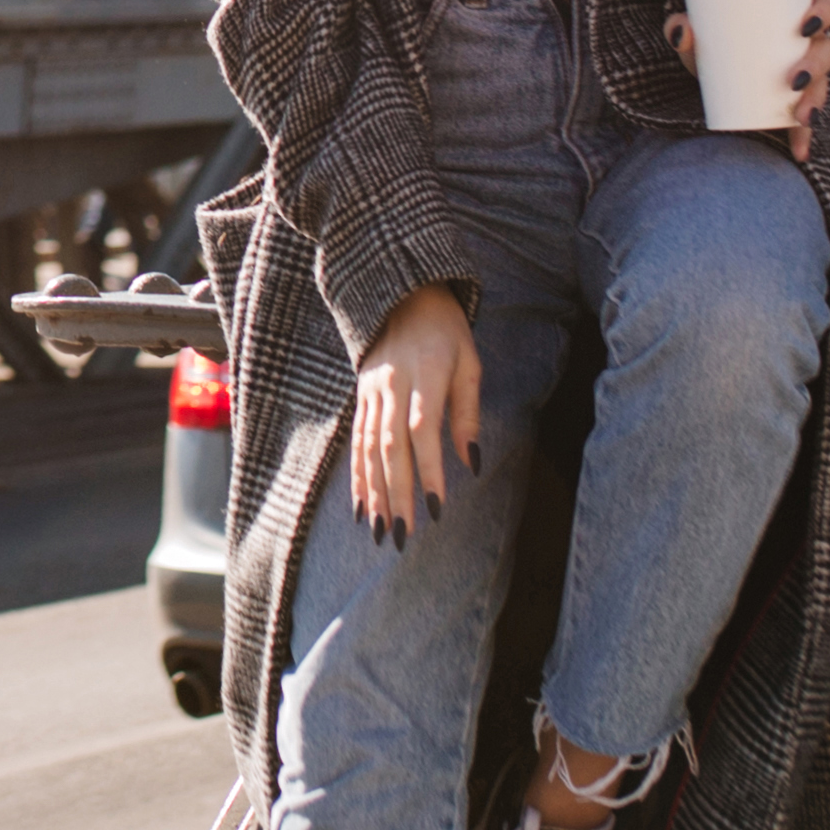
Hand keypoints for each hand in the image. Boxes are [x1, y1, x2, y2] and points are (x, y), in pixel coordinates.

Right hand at [347, 288, 476, 538]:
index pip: (422, 431)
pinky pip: (356, 442)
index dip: (427, 470)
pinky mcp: (361, 398)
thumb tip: (472, 463)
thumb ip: (468, 413)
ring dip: (374, 493)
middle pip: (390, 448)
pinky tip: (362, 506)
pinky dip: (358, 476)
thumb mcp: (469, 363)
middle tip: (403, 535)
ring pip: (368, 450)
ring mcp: (371, 393)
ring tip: (381, 530)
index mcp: (424, 375)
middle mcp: (391, 387)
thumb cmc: (446, 332)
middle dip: (396, 494)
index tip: (435, 507)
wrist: (401, 295)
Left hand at [666, 0, 829, 162]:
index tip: (806, 25)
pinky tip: (799, 151)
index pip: (829, 1)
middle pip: (829, 48)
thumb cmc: (714, 40)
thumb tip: (682, 31)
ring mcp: (809, 74)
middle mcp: (809, 43)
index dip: (826, 10)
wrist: (711, 74)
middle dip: (817, 64)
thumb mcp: (699, 32)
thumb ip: (682, 25)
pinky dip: (803, 136)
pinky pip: (808, 120)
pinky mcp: (798, 103)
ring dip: (816, 100)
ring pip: (824, 83)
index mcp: (796, 12)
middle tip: (794, 79)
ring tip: (800, 114)